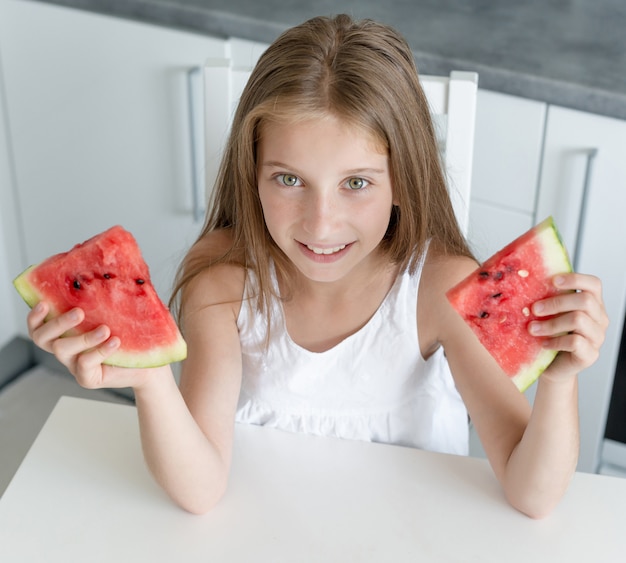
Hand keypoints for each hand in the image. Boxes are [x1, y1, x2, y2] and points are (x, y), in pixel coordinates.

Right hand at [27, 302, 155, 389]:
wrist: (151, 362)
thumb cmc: (133, 334)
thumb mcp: (119, 311)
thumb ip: (109, 294)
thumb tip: (109, 261)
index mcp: (67, 331)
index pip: (38, 325)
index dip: (35, 316)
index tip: (45, 303)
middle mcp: (66, 348)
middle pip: (42, 338)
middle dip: (57, 323)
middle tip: (79, 312)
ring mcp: (74, 364)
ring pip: (62, 350)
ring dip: (82, 337)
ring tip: (105, 329)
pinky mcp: (87, 378)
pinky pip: (85, 364)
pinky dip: (100, 351)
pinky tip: (115, 342)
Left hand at [529, 273, 608, 377]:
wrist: (551, 366)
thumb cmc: (549, 335)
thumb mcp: (549, 314)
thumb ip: (547, 298)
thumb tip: (527, 280)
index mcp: (592, 304)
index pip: (594, 284)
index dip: (575, 279)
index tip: (553, 280)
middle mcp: (599, 319)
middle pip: (585, 301)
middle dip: (556, 302)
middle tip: (534, 309)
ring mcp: (597, 337)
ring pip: (579, 320)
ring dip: (551, 323)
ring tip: (532, 328)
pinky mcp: (590, 355)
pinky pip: (575, 342)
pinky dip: (555, 341)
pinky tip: (543, 344)